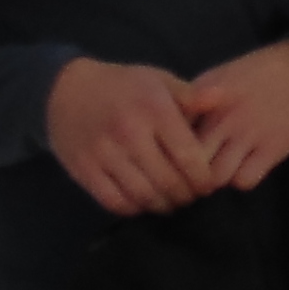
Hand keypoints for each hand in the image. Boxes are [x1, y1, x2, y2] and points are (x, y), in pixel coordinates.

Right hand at [46, 56, 214, 215]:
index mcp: (154, 110)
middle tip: (192, 197)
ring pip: (144, 196)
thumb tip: (225, 100)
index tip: (209, 185)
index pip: (189, 156)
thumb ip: (192, 96)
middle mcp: (129, 133)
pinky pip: (115, 201)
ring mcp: (104, 154)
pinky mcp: (84, 170)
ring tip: (171, 202)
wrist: (64, 89)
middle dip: (186, 196)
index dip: (204, 179)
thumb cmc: (122, 86)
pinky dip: (134, 208)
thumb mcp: (158, 81)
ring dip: (163, 205)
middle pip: (169, 181)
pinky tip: (143, 202)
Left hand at [182, 41, 288, 191]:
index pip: (172, 134)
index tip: (170, 154)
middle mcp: (225, 118)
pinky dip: (240, 180)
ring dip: (213, 180)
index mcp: (205, 99)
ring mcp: (249, 135)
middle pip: (191, 160)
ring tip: (217, 173)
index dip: (167, 148)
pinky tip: (241, 169)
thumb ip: (190, 103)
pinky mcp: (272, 150)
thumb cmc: (250, 76)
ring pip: (216, 176)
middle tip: (190, 174)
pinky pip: (245, 180)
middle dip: (187, 172)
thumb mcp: (214, 78)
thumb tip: (166, 132)